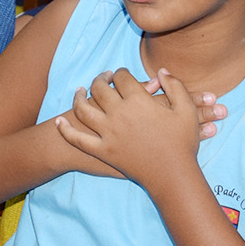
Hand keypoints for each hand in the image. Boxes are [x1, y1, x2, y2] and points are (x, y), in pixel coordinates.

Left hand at [54, 67, 202, 184]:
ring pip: (84, 109)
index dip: (121, 72)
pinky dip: (65, 130)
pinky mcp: (102, 150)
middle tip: (102, 78)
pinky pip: (77, 139)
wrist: (172, 175)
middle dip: (100, 79)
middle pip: (100, 88)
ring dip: (79, 97)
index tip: (121, 74)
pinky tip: (58, 122)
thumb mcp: (186, 110)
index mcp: (139, 100)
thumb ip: (175, 86)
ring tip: (79, 91)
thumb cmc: (182, 143)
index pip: (122, 77)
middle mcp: (119, 113)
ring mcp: (108, 133)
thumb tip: (161, 70)